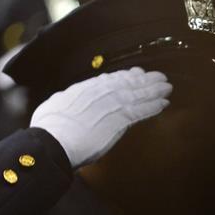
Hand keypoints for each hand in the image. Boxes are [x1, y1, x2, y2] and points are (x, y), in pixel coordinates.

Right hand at [31, 67, 171, 167]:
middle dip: (143, 80)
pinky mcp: (119, 120)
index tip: (134, 74)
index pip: (108, 80)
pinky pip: (141, 111)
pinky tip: (163, 103)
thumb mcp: (54, 106)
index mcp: (83, 89)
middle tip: (157, 77)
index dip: (124, 76)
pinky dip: (153, 106)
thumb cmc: (49, 128)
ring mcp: (110, 105)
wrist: (54, 140)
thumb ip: (65, 101)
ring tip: (166, 88)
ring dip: (153, 91)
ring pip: (136, 94)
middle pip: (126, 83)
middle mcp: (99, 93)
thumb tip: (64, 100)